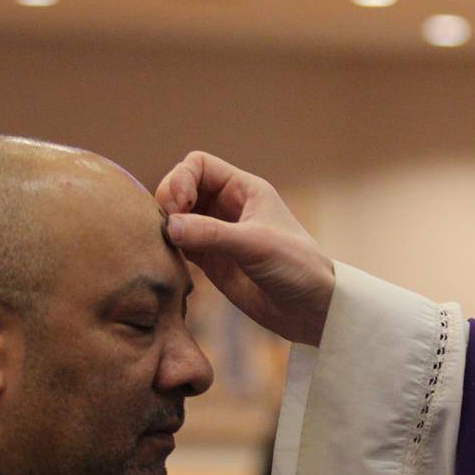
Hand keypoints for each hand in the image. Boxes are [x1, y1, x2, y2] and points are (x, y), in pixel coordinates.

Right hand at [156, 152, 333, 345]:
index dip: (181, 178)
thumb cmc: (297, 267)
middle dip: (168, 201)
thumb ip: (212, 233)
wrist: (312, 309)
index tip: (178, 205)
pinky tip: (168, 258)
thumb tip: (169, 226)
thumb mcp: (256, 244)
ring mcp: (218, 234)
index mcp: (245, 190)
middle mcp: (228, 207)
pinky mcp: (211, 261)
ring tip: (163, 242)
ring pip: (177, 217)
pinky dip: (168, 248)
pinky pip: (179, 245)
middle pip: (182, 187)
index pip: (199, 165)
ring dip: (164, 225)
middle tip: (166, 226)